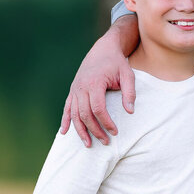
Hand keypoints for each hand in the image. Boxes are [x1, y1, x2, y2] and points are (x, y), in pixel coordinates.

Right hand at [60, 24, 137, 146]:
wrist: (103, 49)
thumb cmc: (117, 63)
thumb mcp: (128, 75)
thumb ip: (130, 92)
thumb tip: (130, 112)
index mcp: (94, 83)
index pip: (98, 109)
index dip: (106, 122)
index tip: (115, 132)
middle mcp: (81, 87)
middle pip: (85, 114)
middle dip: (94, 130)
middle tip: (105, 142)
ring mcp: (75, 89)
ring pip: (74, 114)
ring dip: (80, 130)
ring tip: (88, 144)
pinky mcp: (73, 90)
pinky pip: (67, 108)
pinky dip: (65, 120)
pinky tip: (64, 132)